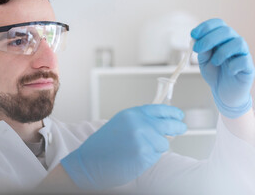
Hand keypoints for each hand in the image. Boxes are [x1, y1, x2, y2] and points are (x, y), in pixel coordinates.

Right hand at [60, 104, 186, 189]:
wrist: (90, 162)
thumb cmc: (103, 145)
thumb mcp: (121, 124)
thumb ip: (140, 120)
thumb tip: (162, 123)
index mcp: (132, 114)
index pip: (159, 109)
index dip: (172, 112)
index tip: (179, 115)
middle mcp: (138, 123)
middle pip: (169, 124)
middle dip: (177, 127)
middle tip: (181, 128)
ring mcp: (142, 138)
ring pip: (164, 142)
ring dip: (157, 147)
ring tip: (140, 149)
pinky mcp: (144, 154)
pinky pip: (157, 155)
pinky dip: (150, 157)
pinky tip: (136, 157)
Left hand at [191, 18, 254, 117]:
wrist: (223, 92)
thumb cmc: (215, 73)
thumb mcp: (204, 60)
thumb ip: (202, 50)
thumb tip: (197, 41)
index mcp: (222, 39)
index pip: (218, 24)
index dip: (206, 26)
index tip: (193, 34)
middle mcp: (234, 43)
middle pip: (227, 31)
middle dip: (209, 38)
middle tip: (198, 49)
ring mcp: (243, 54)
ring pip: (238, 42)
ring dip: (222, 51)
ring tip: (214, 62)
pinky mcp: (248, 67)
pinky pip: (244, 60)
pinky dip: (233, 65)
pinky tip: (228, 71)